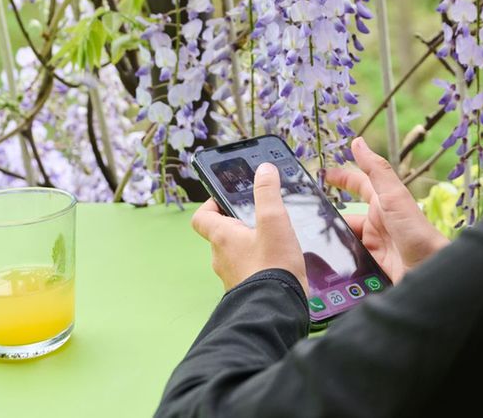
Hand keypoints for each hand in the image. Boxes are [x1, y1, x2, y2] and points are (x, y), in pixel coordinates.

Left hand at [190, 162, 307, 292]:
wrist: (276, 311)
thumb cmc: (272, 266)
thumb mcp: (274, 221)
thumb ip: (268, 193)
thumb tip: (263, 170)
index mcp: (221, 238)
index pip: (201, 217)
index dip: (212, 204)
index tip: (229, 198)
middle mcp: (221, 258)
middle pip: (222, 234)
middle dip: (239, 223)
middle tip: (261, 216)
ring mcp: (232, 276)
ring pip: (236, 253)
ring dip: (251, 244)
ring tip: (276, 239)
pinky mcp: (246, 290)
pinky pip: (248, 270)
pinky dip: (260, 263)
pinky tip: (280, 261)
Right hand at [324, 138, 449, 281]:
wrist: (430, 268)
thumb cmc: (416, 230)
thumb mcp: (393, 195)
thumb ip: (375, 170)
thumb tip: (358, 142)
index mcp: (383, 200)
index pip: (359, 183)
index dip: (342, 177)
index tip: (322, 174)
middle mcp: (379, 220)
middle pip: (347, 213)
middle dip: (329, 213)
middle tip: (306, 214)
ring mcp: (375, 242)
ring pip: (347, 236)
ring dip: (334, 237)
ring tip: (312, 239)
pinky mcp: (373, 262)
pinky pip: (351, 256)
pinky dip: (341, 256)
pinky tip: (328, 259)